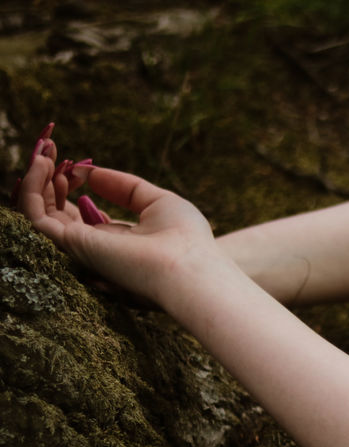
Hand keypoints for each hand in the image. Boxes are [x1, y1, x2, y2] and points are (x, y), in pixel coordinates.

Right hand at [16, 125, 231, 310]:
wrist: (189, 267)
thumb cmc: (185, 239)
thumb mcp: (157, 201)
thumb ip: (124, 187)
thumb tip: (89, 171)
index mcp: (116, 239)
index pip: (81, 214)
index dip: (71, 187)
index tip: (75, 165)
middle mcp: (95, 246)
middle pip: (57, 213)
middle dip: (49, 181)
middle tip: (49, 152)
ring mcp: (82, 247)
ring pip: (42, 213)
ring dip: (38, 181)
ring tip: (43, 153)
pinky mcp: (73, 245)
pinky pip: (37, 216)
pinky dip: (33, 189)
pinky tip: (42, 165)